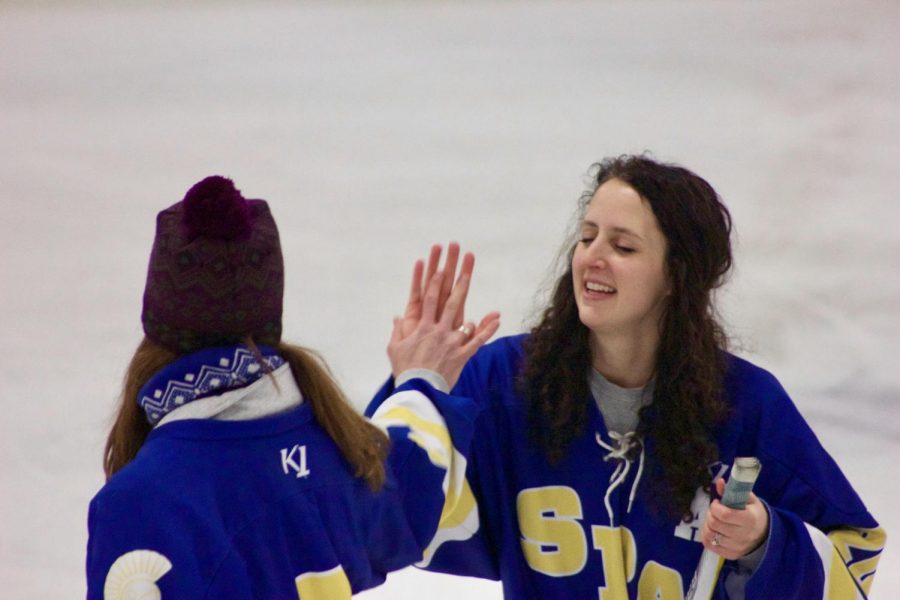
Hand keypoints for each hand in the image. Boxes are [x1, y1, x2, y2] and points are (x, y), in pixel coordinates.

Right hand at [389, 258, 499, 388]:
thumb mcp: (395, 349)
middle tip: (465, 271)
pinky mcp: (461, 356)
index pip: (429, 300)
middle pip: (451, 304)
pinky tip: (497, 319)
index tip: (439, 269)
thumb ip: (398, 331)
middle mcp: (439, 332)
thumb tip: (397, 317)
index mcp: (423, 328)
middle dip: (458, 286)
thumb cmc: (405, 370)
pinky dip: (488, 330)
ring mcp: (452, 343)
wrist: (417, 391)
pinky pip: (477, 342)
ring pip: (465, 320)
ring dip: (472, 303)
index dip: (434, 283)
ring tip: (477, 289)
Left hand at [700, 478, 768, 559]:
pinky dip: (706, 536)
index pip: (725, 515)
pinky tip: (712, 529)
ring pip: (710, 535)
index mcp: (750, 520)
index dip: (715, 507)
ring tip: (713, 519)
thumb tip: (719, 482)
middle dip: (710, 514)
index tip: (717, 502)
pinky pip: (710, 546)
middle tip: (714, 510)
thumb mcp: (748, 499)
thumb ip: (732, 491)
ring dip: (707, 525)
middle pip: (715, 524)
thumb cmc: (754, 513)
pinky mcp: (731, 555)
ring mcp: (737, 548)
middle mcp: (744, 536)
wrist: (764, 535)